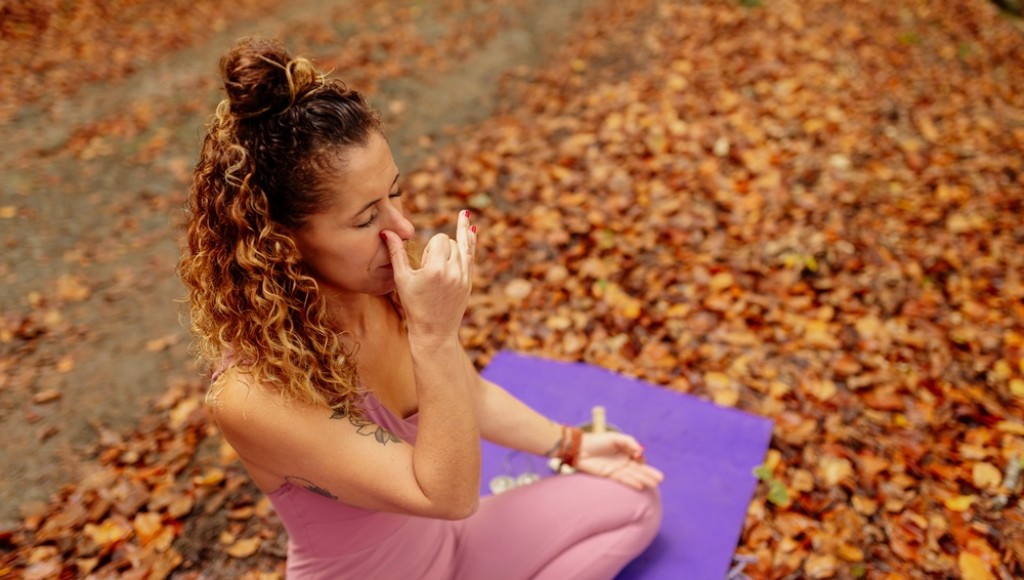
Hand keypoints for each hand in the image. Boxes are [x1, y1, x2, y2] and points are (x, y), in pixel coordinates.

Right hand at [381, 210, 475, 341]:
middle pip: (451, 242)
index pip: (440, 239)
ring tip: (463, 214)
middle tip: (429, 269)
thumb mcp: (401, 279)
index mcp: (436, 269)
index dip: (430, 246)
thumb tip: (386, 231)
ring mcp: (464, 277)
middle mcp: (453, 271)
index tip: (423, 263)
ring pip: (463, 247)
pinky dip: (471, 242)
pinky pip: (472, 256)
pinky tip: (473, 228)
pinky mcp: (469, 282)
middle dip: (440, 248)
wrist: (434, 332)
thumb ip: (395, 253)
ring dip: (454, 244)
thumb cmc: (413, 306)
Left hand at [573, 432, 663, 490]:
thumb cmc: (597, 440)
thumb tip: (640, 452)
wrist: (580, 449)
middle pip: (639, 468)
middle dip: (649, 473)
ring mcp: (617, 468)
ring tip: (654, 484)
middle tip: (661, 479)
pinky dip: (632, 482)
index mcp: (625, 450)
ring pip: (634, 475)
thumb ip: (629, 442)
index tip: (642, 459)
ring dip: (644, 479)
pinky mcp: (611, 475)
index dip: (642, 459)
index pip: (638, 457)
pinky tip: (641, 486)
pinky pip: (624, 479)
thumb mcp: (615, 437)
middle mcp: (623, 460)